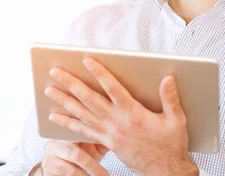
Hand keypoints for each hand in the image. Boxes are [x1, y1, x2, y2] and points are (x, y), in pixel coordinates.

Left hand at [44, 58, 197, 175]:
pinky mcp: (106, 143)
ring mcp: (109, 133)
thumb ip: (170, 99)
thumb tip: (168, 79)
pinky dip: (67, 123)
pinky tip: (55, 117)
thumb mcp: (176, 121)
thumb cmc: (170, 145)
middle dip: (71, 84)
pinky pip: (82, 131)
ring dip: (64, 101)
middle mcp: (117, 123)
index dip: (99, 73)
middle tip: (55, 72)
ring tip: (49, 90)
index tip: (86, 60)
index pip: (113, 89)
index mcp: (133, 114)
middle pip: (89, 99)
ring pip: (81, 114)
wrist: (165, 172)